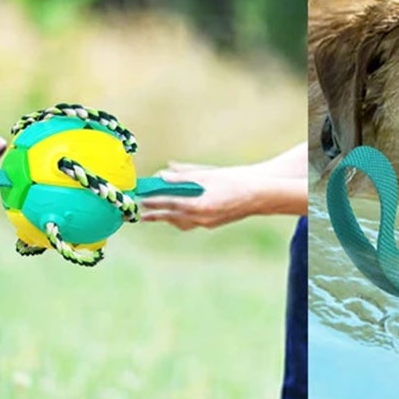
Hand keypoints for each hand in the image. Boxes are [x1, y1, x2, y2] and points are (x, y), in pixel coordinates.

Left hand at [141, 164, 259, 229]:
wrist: (258, 195)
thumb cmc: (233, 180)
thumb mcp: (207, 174)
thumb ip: (183, 176)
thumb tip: (163, 175)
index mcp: (199, 205)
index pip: (170, 203)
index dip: (153, 201)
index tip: (140, 199)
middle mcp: (201, 217)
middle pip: (172, 217)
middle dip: (155, 215)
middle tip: (140, 215)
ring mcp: (207, 223)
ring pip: (181, 222)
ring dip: (167, 219)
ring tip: (152, 217)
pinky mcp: (212, 223)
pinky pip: (190, 223)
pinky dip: (180, 219)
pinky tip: (174, 216)